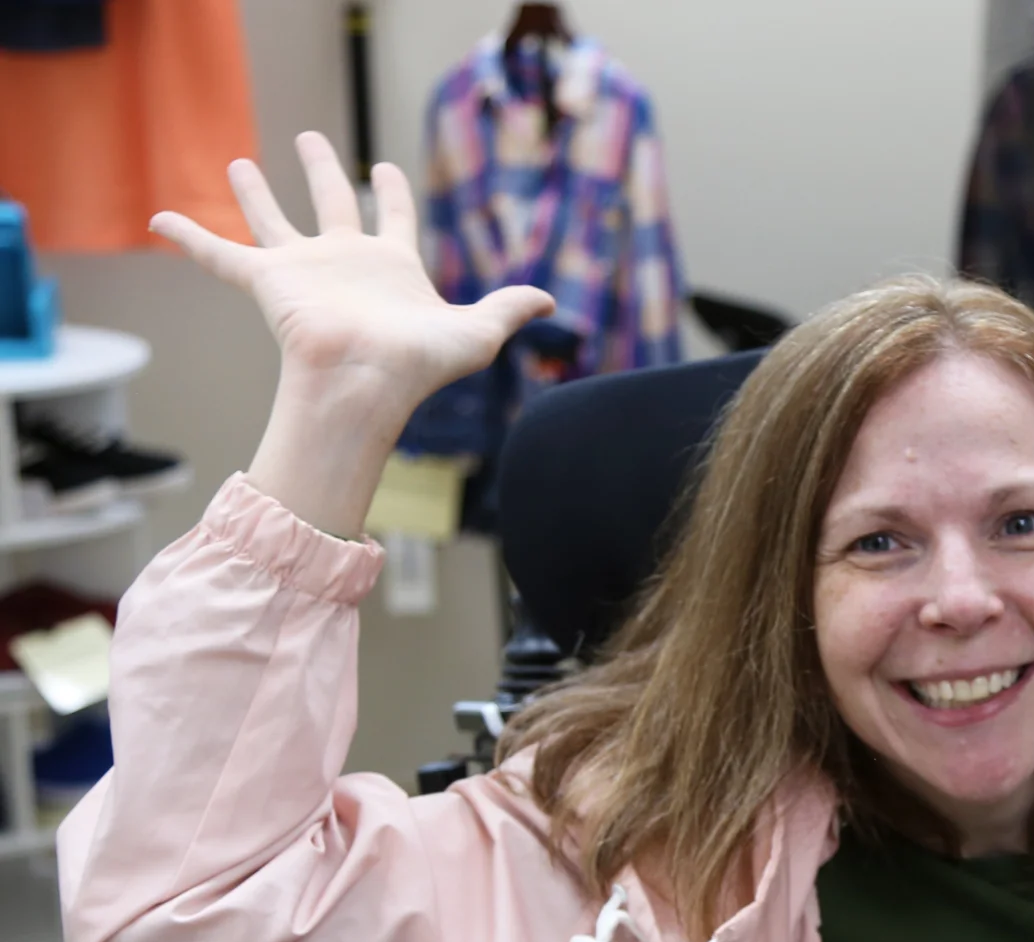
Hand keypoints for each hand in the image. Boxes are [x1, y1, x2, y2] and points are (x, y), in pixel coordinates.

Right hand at [154, 132, 552, 425]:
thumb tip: (550, 301)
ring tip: (239, 160)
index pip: (393, 218)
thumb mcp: (477, 333)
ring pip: (273, 219)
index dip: (391, 192)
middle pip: (331, 205)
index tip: (384, 166)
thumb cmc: (419, 366)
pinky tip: (158, 218)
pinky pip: (219, 254)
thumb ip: (508, 309)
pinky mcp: (268, 282)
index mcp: (392, 268)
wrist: (364, 385)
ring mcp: (305, 271)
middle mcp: (346, 263)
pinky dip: (189, 238)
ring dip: (255, 192)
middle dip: (322, 171)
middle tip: (309, 140)